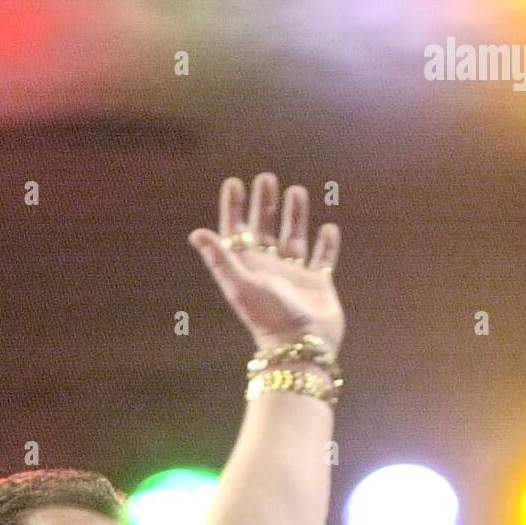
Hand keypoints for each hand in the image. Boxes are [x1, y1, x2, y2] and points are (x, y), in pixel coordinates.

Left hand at [189, 173, 343, 357]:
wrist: (301, 345)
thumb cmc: (269, 317)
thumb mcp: (240, 286)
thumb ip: (220, 259)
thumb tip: (196, 233)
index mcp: (249, 268)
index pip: (237, 233)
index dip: (234, 209)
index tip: (234, 183)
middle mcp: (270, 269)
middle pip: (265, 229)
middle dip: (265, 204)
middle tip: (266, 178)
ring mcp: (295, 276)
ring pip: (294, 238)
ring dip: (294, 215)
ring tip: (297, 190)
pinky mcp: (318, 285)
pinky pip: (322, 259)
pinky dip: (327, 244)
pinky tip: (329, 227)